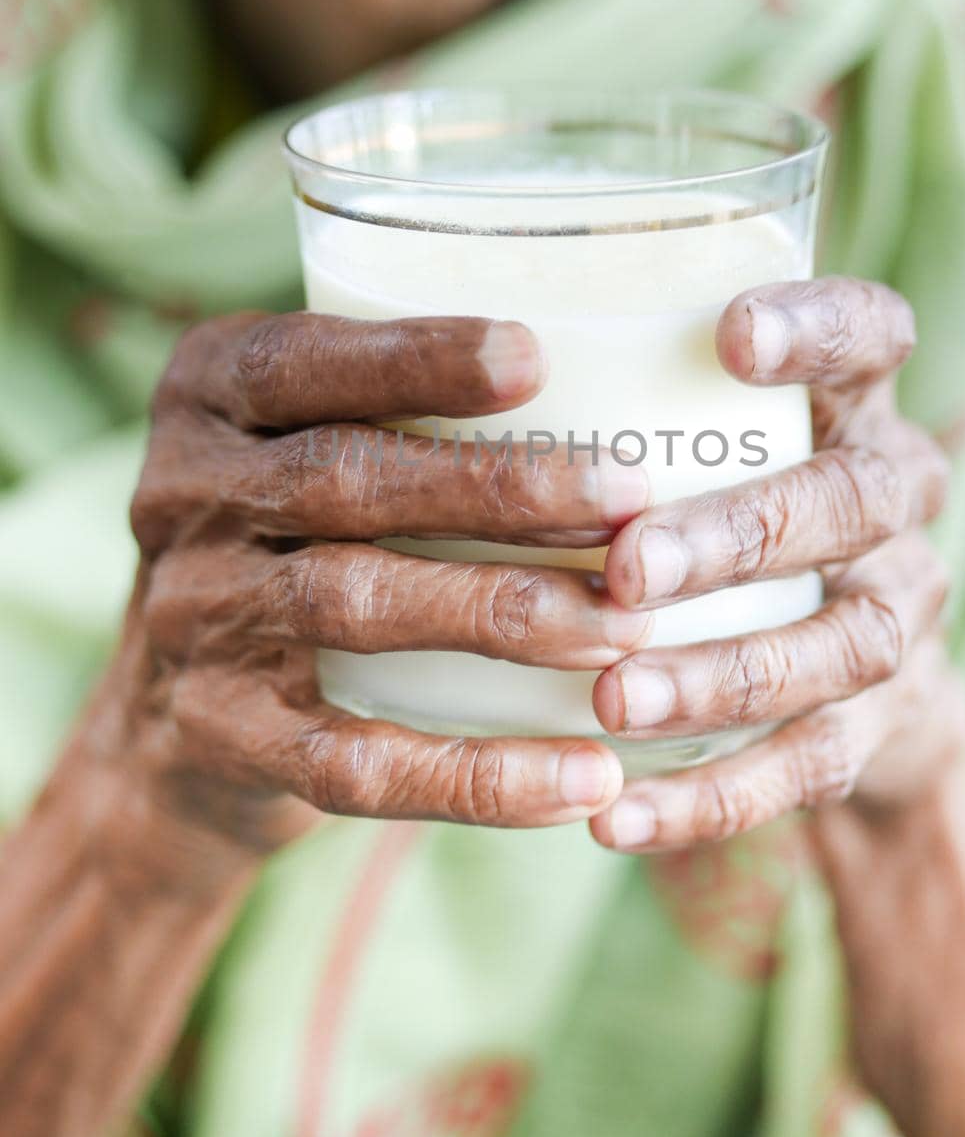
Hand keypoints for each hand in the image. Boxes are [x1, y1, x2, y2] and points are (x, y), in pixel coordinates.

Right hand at [101, 312, 652, 879]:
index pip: (299, 360)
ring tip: (620, 628)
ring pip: (349, 604)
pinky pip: (353, 762)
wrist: (166, 719)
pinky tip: (583, 778)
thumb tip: (618, 385)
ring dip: (497, 612)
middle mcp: (185, 497)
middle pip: (341, 479)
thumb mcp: (303, 440)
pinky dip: (476, 776)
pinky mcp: (223, 735)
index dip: (413, 359)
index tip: (534, 357)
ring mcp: (195, 618)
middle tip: (626, 498)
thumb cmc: (294, 534)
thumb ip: (403, 407)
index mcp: (207, 396)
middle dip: (494, 487)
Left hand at [588, 278, 964, 853]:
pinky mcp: (885, 724)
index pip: (870, 334)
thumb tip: (436, 357)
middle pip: (851, 502)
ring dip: (723, 674)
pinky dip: (716, 795)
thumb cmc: (717, 502)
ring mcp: (900, 613)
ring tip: (613, 701)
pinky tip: (619, 817)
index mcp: (855, 402)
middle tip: (629, 569)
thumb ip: (619, 394)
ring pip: (841, 645)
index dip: (817, 327)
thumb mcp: (699, 429)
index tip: (730, 334)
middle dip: (739, 534)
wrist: (839, 661)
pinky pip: (813, 765)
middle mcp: (896, 498)